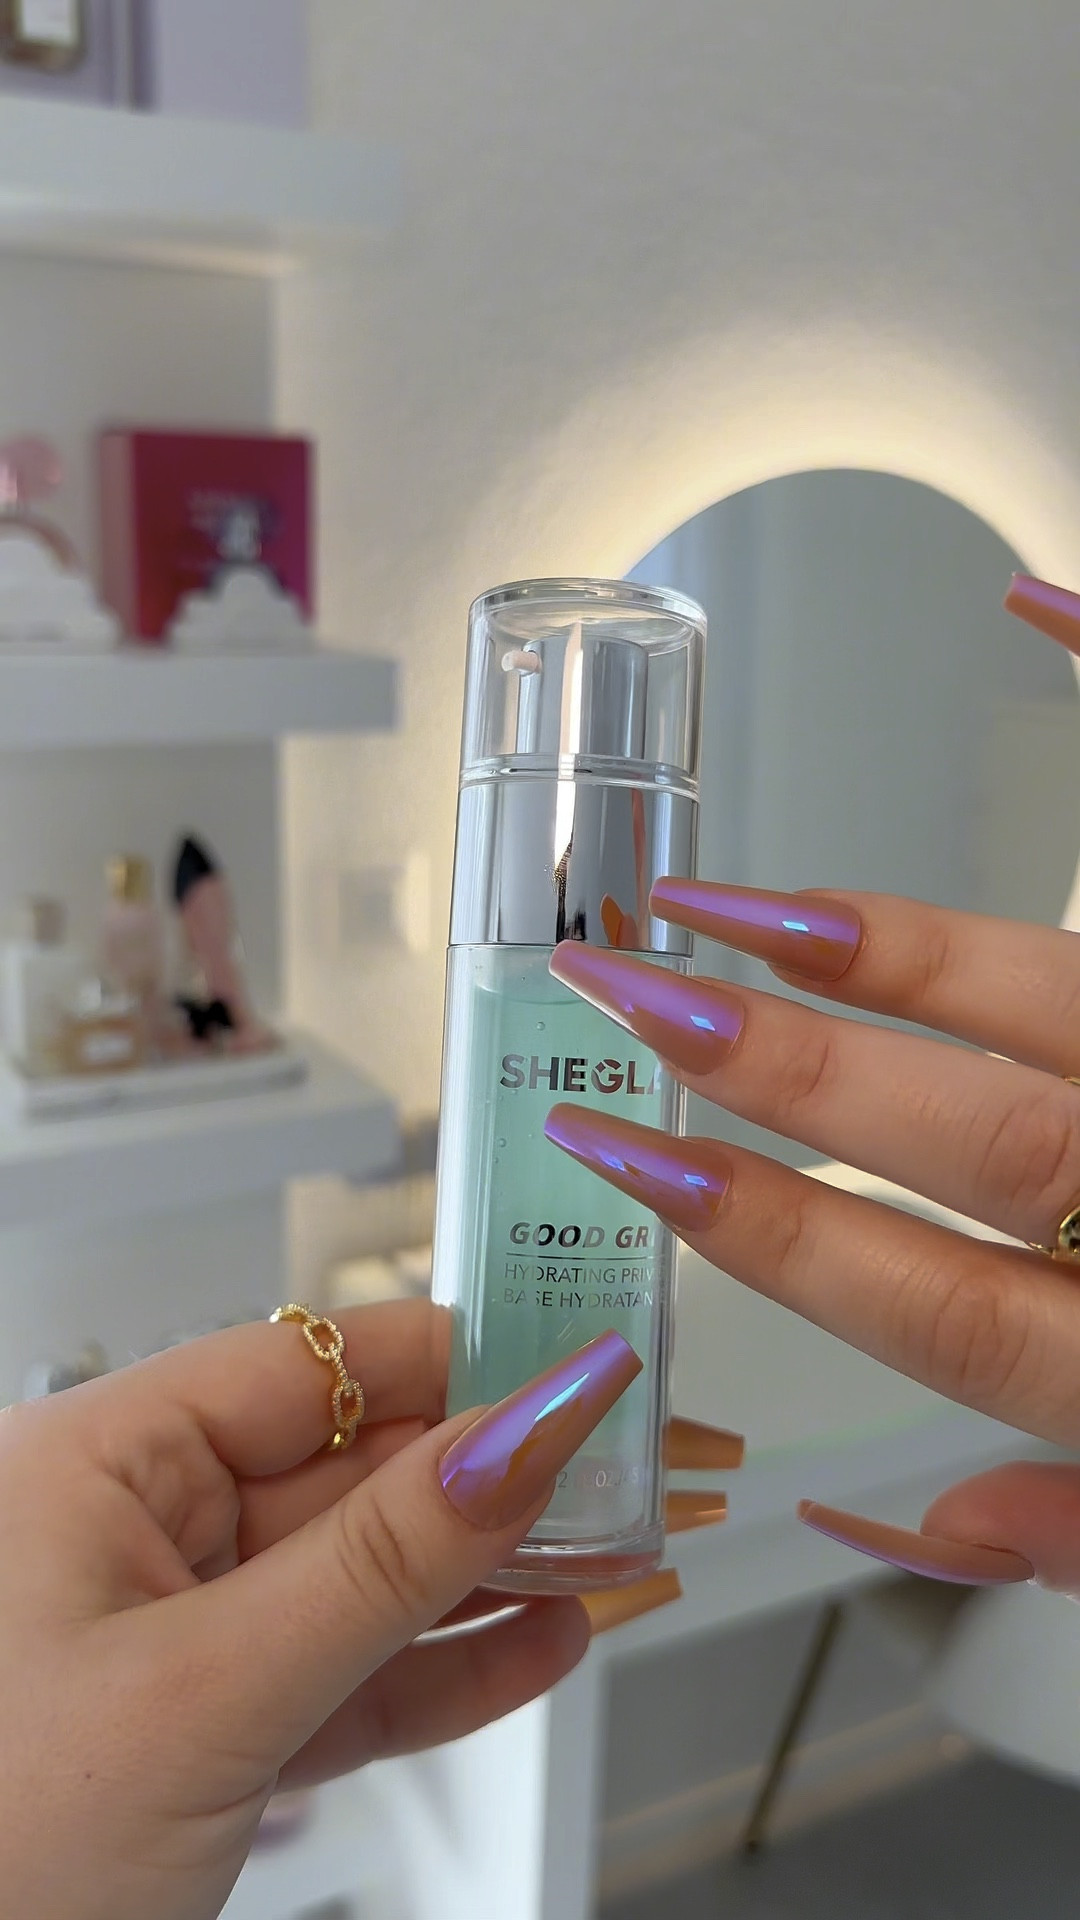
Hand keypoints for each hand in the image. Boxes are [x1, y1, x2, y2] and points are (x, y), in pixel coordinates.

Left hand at [0, 1302, 642, 1919]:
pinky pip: (355, 1675)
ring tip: (632, 1549)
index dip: (459, 1356)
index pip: (314, 1366)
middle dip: (511, 1477)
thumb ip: (381, 1563)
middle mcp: (140, 1530)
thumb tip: (526, 1431)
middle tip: (649, 1471)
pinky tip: (549, 1642)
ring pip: (371, 1577)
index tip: (585, 1360)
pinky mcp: (217, 1732)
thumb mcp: (204, 1690)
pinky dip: (454, 1667)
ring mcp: (183, 1634)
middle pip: (362, 1470)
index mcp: (100, 1463)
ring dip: (506, 1574)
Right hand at [542, 569, 1079, 1598]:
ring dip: (892, 942)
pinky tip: (1041, 599)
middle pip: (971, 1136)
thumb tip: (903, 1519)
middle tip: (630, 990)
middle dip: (771, 1063)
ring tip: (743, 900)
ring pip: (1067, 991)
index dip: (769, 1232)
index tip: (638, 1162)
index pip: (933, 1301)